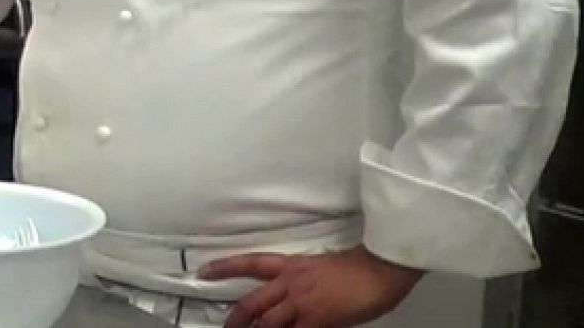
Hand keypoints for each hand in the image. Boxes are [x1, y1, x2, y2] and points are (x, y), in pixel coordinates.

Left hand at [201, 246, 422, 327]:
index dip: (224, 267)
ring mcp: (302, 301)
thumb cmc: (357, 268)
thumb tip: (293, 302)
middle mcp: (290, 282)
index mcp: (291, 265)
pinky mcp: (317, 319)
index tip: (204, 271)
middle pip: (253, 301)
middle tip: (227, 327)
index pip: (250, 263)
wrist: (379, 268)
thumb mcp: (320, 269)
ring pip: (267, 322)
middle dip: (236, 318)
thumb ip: (303, 283)